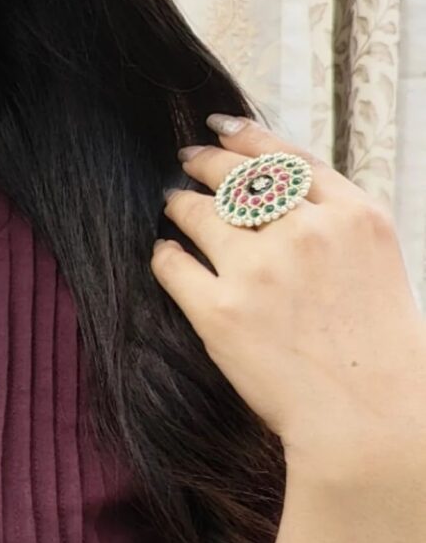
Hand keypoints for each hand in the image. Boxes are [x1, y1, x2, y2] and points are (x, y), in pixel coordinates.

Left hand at [157, 113, 425, 476]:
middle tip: (187, 159)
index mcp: (353, 215)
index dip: (248, 138)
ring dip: (180, 204)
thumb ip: (335, 223)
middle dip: (205, 161)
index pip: (288, 158)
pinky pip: (173, 265)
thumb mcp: (376, 262)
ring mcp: (260, 270)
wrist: (369, 415)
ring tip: (172, 204)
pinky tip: (164, 255)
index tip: (222, 127)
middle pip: (237, 176)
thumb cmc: (378, 348)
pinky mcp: (220, 311)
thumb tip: (281, 194)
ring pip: (198, 212)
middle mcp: (306, 232)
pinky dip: (164, 256)